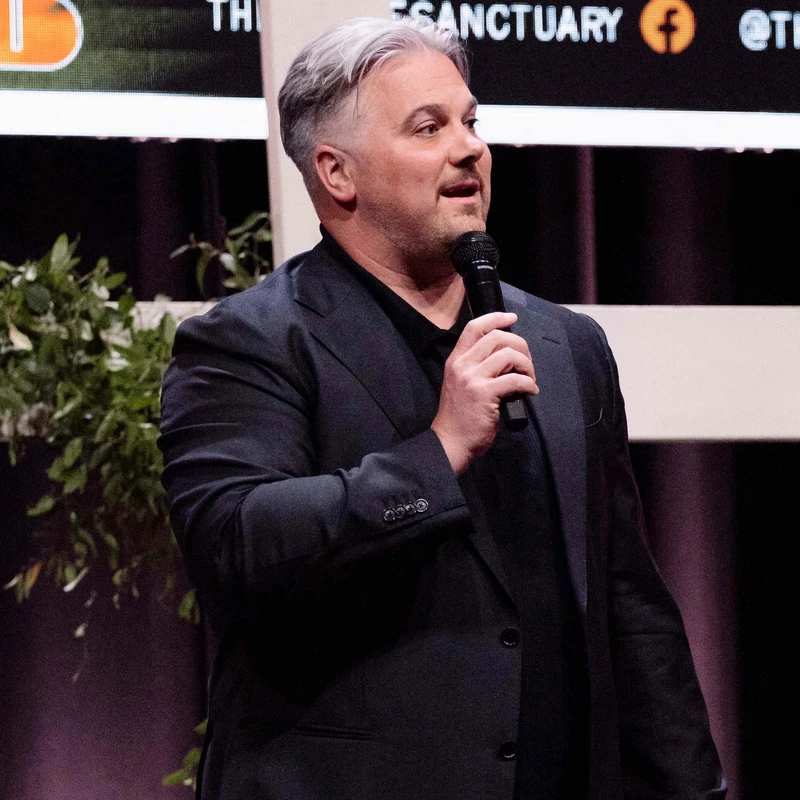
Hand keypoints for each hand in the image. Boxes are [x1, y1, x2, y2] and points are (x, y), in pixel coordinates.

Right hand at [431, 312, 538, 475]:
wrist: (450, 442)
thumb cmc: (459, 417)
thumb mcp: (461, 384)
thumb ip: (476, 368)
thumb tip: (507, 357)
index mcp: (456, 360)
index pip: (475, 328)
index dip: (496, 318)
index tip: (512, 318)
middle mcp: (462, 365)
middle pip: (497, 337)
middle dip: (520, 346)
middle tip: (526, 363)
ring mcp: (472, 379)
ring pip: (508, 355)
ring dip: (527, 365)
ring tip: (529, 380)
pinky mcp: (484, 394)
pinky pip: (515, 380)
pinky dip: (529, 384)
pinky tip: (530, 392)